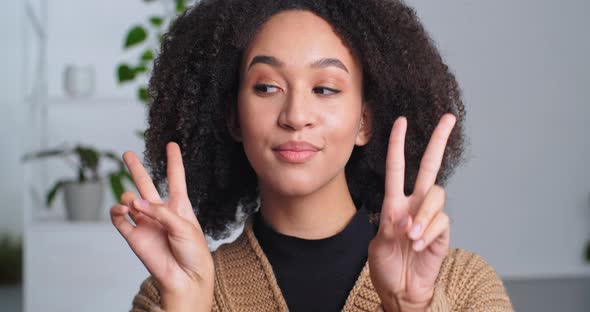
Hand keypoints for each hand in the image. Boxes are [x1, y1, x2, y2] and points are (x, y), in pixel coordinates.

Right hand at [110, 142, 213, 310]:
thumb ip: (160, 212)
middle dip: (136, 168)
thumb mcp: (184, 226)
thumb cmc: (193, 251)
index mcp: (179, 206)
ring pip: (129, 199)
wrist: (185, 277)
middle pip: (146, 184)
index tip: (171, 144)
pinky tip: (122, 209)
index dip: (174, 161)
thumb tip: (135, 203)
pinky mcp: (134, 235)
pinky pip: (119, 218)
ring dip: (128, 197)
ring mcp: (146, 223)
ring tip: (133, 203)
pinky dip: (117, 210)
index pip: (175, 178)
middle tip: (126, 153)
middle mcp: (160, 212)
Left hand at [368, 114, 455, 311]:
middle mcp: (414, 204)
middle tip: (448, 119)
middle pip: (429, 166)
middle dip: (438, 141)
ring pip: (436, 195)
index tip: (400, 121)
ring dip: (423, 215)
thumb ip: (391, 227)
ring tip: (411, 236)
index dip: (397, 144)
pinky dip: (429, 232)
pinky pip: (442, 221)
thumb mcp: (378, 244)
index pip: (397, 167)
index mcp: (395, 203)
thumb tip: (409, 219)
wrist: (400, 290)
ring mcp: (430, 217)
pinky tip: (419, 245)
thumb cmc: (386, 266)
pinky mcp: (443, 232)